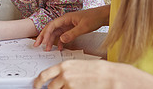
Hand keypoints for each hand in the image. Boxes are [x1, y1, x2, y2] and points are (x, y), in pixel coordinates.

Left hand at [33, 60, 152, 88]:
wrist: (116, 78)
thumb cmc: (102, 71)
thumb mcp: (84, 67)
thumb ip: (71, 72)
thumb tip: (62, 77)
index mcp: (66, 65)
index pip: (45, 74)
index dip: (38, 81)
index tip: (36, 85)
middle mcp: (65, 75)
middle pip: (50, 87)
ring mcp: (70, 86)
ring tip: (73, 88)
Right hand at [34, 5, 109, 50]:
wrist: (102, 16)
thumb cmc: (94, 18)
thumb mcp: (83, 27)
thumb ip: (72, 34)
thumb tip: (61, 40)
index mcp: (66, 18)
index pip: (52, 25)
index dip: (45, 34)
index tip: (42, 42)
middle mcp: (65, 21)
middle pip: (51, 29)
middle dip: (43, 37)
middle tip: (37, 45)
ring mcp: (68, 24)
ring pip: (56, 33)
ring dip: (51, 40)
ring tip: (47, 49)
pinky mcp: (72, 28)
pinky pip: (63, 35)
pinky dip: (60, 41)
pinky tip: (59, 48)